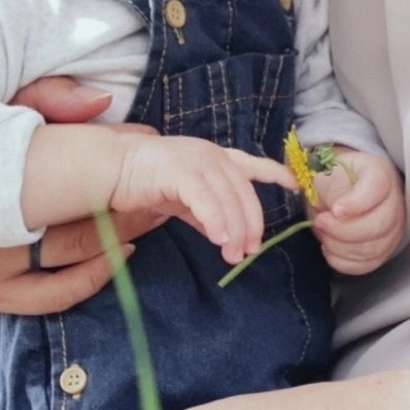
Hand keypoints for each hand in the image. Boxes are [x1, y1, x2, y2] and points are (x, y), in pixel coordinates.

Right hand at [0, 76, 166, 314]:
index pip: (74, 182)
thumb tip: (101, 102)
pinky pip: (50, 296)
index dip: (119, 162)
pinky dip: (90, 276)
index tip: (148, 145)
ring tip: (149, 215)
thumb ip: (48, 98)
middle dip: (129, 204)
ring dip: (118, 239)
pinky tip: (120, 252)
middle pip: (80, 228)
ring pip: (72, 264)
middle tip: (162, 188)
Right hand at [112, 136, 299, 264]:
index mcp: (215, 157)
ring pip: (228, 198)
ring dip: (235, 229)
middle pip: (244, 192)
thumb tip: (224, 236)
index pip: (253, 164)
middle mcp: (211, 155)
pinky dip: (216, 219)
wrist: (112, 169)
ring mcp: (196, 160)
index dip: (276, 174)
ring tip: (234, 254)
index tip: (297, 186)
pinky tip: (219, 239)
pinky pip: (205, 199)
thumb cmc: (147, 181)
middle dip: (251, 224)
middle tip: (249, 251)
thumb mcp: (184, 199)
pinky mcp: (179, 171)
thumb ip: (205, 213)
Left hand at [311, 147, 405, 274]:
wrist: (341, 190)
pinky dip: (342, 261)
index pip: (376, 189)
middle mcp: (394, 203)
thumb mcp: (328, 171)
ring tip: (323, 232)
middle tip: (320, 221)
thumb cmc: (336, 178)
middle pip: (377, 226)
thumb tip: (326, 206)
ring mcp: (392, 230)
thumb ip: (329, 187)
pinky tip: (329, 247)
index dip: (356, 203)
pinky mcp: (383, 251)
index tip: (335, 210)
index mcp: (380, 175)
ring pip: (370, 249)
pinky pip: (365, 265)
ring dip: (338, 246)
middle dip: (341, 230)